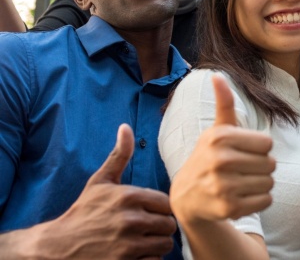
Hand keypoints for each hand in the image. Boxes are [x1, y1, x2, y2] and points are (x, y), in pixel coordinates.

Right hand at [34, 124, 176, 258]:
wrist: (56, 248)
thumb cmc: (83, 212)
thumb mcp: (100, 182)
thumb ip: (119, 155)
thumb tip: (125, 126)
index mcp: (129, 197)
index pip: (167, 203)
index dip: (160, 210)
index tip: (148, 213)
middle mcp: (131, 220)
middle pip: (169, 225)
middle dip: (159, 228)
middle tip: (145, 230)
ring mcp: (128, 245)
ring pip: (164, 245)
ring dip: (156, 246)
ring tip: (141, 243)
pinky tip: (134, 256)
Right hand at [170, 75, 274, 224]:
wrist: (187, 196)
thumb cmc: (209, 157)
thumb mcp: (216, 130)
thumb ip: (224, 103)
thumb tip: (217, 75)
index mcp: (220, 137)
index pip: (268, 143)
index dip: (259, 149)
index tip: (243, 152)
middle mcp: (220, 160)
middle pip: (271, 164)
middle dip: (261, 167)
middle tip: (242, 170)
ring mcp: (224, 186)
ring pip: (270, 183)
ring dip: (261, 184)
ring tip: (241, 183)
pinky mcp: (229, 208)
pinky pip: (266, 201)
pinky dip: (259, 200)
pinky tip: (242, 197)